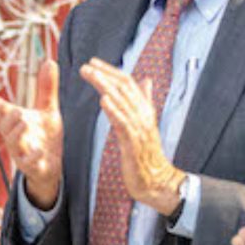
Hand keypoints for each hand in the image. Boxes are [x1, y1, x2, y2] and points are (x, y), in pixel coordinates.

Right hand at [0, 61, 64, 208]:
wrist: (50, 167)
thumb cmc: (45, 137)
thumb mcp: (48, 110)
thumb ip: (46, 88)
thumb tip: (49, 60)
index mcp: (16, 122)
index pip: (2, 112)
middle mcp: (15, 137)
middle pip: (6, 127)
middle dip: (9, 118)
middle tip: (17, 109)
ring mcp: (22, 153)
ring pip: (14, 144)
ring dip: (17, 133)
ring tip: (24, 122)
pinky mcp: (33, 167)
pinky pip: (30, 164)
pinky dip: (33, 157)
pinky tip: (40, 150)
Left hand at [81, 59, 185, 215]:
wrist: (157, 181)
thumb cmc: (148, 155)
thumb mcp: (146, 124)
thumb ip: (145, 101)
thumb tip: (146, 80)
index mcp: (145, 110)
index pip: (129, 83)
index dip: (111, 71)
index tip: (94, 62)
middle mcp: (144, 116)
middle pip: (125, 88)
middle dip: (105, 75)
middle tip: (86, 66)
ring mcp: (140, 129)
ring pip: (123, 102)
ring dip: (105, 86)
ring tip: (90, 75)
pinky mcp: (135, 144)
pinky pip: (124, 124)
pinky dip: (114, 110)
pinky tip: (103, 100)